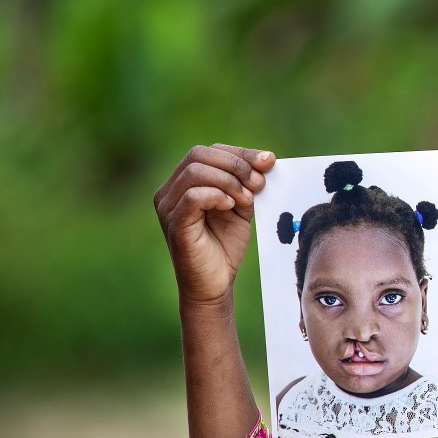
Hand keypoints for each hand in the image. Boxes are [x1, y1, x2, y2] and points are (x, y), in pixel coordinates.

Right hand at [153, 143, 274, 304]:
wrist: (215, 285)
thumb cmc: (225, 246)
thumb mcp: (240, 207)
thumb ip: (247, 184)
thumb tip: (267, 159)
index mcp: (183, 183)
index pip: (208, 152)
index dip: (240, 153)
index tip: (269, 162)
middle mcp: (169, 191)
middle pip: (198, 155)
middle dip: (236, 164)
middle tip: (258, 183)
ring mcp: (168, 207)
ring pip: (195, 171)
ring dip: (229, 180)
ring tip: (246, 199)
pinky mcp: (174, 224)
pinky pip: (192, 196)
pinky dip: (216, 195)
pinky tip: (231, 206)